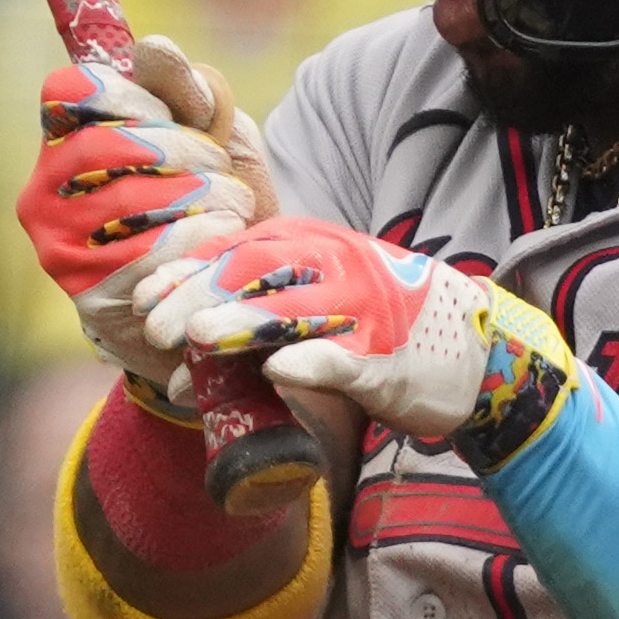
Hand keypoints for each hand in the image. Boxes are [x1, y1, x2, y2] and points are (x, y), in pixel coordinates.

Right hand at [18, 35, 275, 394]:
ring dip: (200, 194)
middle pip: (102, 143)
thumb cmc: (211, 200)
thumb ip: (186, 93)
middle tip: (218, 164)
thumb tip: (154, 47)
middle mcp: (44, 191)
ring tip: (232, 202)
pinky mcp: (89, 295)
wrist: (224, 291)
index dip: (130, 94)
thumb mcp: (212, 136)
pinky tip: (223, 236)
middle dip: (179, 146)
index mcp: (65, 141)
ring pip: (127, 199)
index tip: (173, 112)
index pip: (70, 91)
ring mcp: (59, 245)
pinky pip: (147, 254)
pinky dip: (200, 237)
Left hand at [146, 219, 491, 442]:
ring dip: (245, 324)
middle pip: (260, 274)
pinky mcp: (388, 360)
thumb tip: (181, 317)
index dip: (188, 272)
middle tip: (156, 330)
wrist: (475, 354)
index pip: (240, 250)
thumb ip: (263, 299)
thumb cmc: (383, 325)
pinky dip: (314, 360)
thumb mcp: (325, 294)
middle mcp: (340, 270)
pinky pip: (347, 357)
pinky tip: (279, 369)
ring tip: (197, 340)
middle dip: (201, 297)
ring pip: (297, 312)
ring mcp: (367, 313)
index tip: (143, 299)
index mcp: (318, 249)